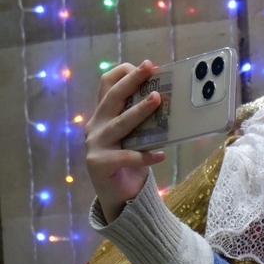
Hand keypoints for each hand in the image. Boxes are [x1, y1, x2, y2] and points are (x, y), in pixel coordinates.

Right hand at [85, 61, 166, 220]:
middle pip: (112, 98)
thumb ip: (144, 122)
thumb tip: (169, 101)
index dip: (123, 73)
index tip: (145, 66)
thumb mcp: (136, 137)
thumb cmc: (130, 164)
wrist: (119, 197)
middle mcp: (95, 126)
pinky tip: (160, 155)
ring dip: (140, 110)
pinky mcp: (99, 164)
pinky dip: (144, 156)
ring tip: (158, 100)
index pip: (106, 86)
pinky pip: (126, 157)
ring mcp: (95, 144)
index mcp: (102, 116)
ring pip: (120, 124)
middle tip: (149, 68)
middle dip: (131, 81)